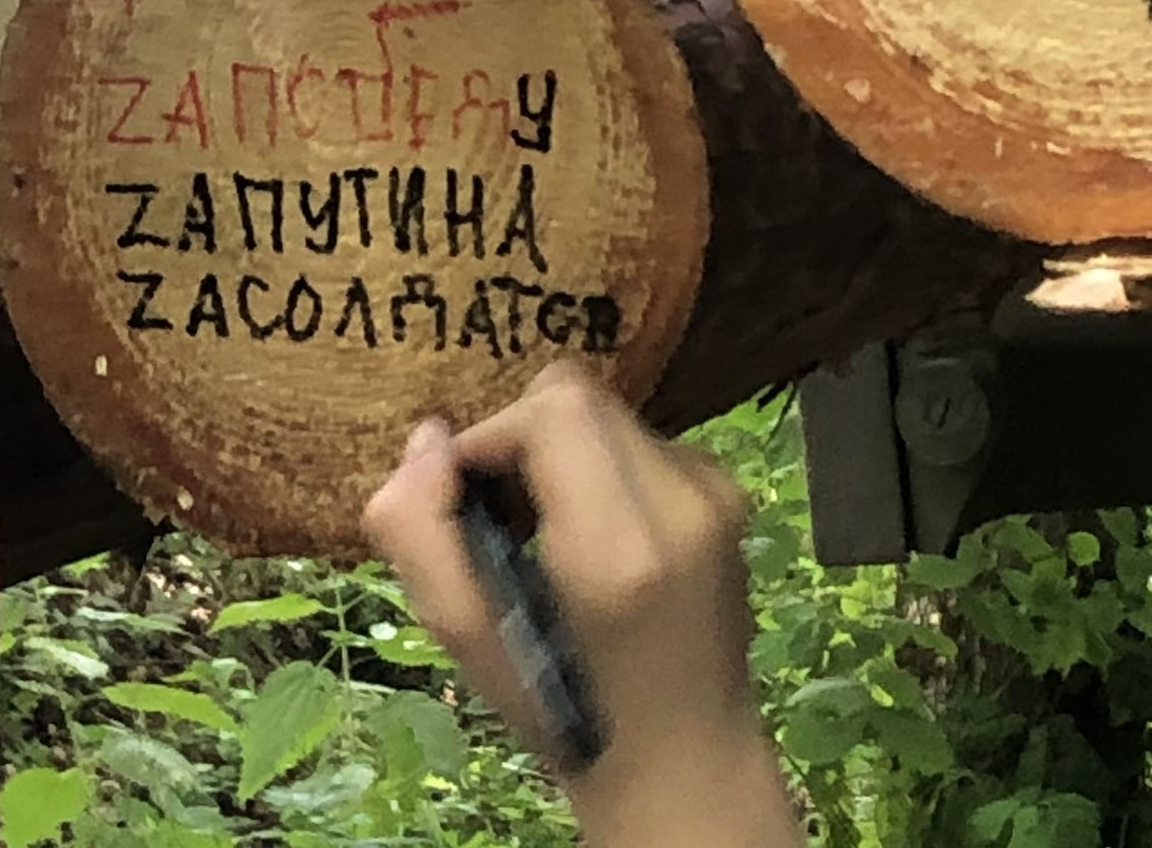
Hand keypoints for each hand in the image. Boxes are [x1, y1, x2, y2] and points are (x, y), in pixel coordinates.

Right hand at [362, 363, 801, 847]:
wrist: (684, 755)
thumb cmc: (565, 706)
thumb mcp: (468, 639)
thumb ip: (421, 533)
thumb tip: (430, 436)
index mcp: (620, 545)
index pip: (554, 407)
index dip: (494, 433)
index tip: (471, 493)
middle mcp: (683, 501)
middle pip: (579, 396)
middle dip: (523, 437)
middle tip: (505, 515)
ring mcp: (717, 491)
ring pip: (609, 413)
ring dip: (565, 453)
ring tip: (553, 534)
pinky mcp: (730, 491)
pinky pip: (642, 440)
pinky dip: (606, 470)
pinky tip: (601, 539)